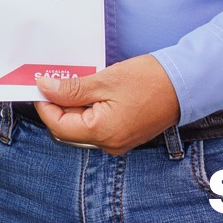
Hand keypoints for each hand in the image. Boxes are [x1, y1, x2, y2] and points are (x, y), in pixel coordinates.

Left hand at [34, 54, 180, 154]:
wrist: (184, 84)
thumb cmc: (147, 80)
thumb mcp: (104, 80)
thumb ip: (72, 88)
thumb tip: (45, 88)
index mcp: (102, 133)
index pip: (59, 126)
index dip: (45, 105)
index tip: (39, 83)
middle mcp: (109, 144)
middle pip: (69, 129)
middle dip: (57, 105)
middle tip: (52, 79)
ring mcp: (118, 141)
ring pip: (82, 127)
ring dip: (72, 105)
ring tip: (70, 80)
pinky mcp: (124, 134)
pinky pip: (97, 124)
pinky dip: (87, 108)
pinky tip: (87, 89)